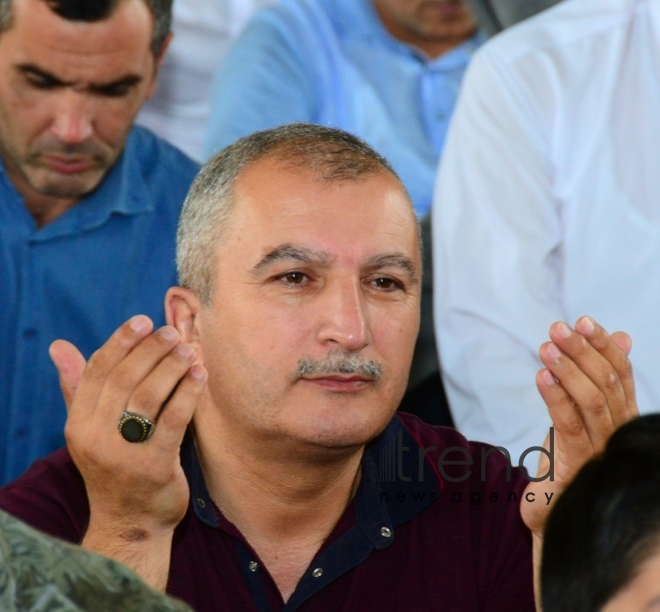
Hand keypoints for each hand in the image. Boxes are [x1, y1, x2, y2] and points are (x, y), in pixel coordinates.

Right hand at [49, 315, 206, 587]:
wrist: (130, 523)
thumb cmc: (114, 466)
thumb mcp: (89, 429)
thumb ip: (77, 387)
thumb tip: (59, 346)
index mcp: (78, 423)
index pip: (97, 371)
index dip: (121, 341)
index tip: (143, 321)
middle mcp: (95, 436)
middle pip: (124, 379)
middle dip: (151, 350)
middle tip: (172, 332)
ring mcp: (124, 453)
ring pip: (148, 396)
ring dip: (171, 367)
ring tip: (188, 349)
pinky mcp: (154, 466)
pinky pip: (173, 420)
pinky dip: (188, 393)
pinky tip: (200, 375)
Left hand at [521, 315, 636, 534]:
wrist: (550, 512)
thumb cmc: (565, 459)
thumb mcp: (580, 413)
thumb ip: (598, 380)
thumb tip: (622, 337)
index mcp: (621, 417)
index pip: (620, 374)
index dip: (604, 345)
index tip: (583, 320)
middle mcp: (617, 432)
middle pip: (607, 383)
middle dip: (583, 350)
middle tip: (558, 327)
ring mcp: (600, 450)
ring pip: (592, 401)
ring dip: (568, 369)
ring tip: (545, 346)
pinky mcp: (577, 466)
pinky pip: (569, 425)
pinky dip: (556, 397)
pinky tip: (541, 376)